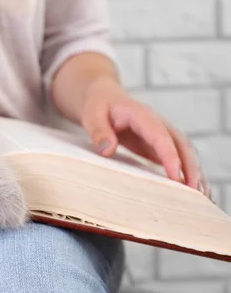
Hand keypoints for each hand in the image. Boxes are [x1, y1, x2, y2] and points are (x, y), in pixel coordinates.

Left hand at [80, 78, 210, 197]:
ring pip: (184, 151)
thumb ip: (99, 132)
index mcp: (142, 115)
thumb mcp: (92, 115)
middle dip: (190, 167)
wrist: (104, 98)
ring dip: (193, 171)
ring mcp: (161, 134)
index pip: (160, 136)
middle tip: (194, 191)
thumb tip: (107, 150)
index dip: (170, 156)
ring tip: (201, 195)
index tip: (176, 176)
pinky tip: (191, 189)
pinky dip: (186, 172)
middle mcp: (157, 124)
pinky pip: (177, 157)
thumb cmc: (99, 106)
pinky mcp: (158, 144)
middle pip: (180, 144)